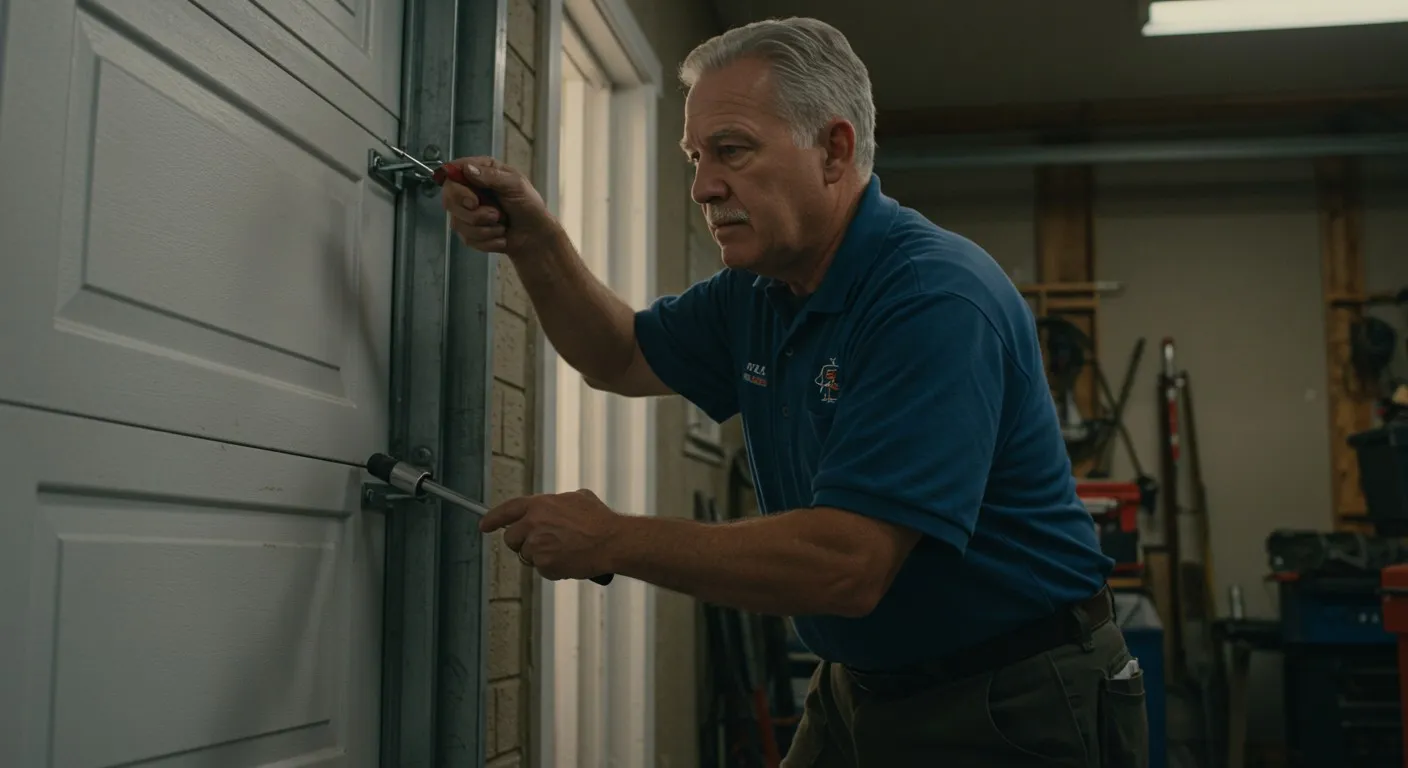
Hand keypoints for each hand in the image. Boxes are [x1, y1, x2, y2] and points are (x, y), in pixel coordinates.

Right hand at [441, 156, 551, 256]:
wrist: (536, 236)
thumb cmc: (529, 206)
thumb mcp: (516, 185)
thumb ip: (492, 176)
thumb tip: (467, 169)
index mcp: (481, 172)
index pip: (452, 173)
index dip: (456, 188)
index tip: (473, 201)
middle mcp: (470, 189)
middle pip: (449, 199)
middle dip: (473, 214)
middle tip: (495, 215)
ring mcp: (467, 212)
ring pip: (457, 223)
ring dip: (485, 229)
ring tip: (502, 226)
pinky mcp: (469, 232)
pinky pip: (467, 239)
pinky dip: (487, 241)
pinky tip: (501, 237)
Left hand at [479, 489, 621, 580]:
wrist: (611, 541)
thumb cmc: (599, 519)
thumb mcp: (577, 498)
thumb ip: (556, 502)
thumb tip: (552, 507)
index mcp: (539, 505)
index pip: (506, 510)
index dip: (492, 519)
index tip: (484, 525)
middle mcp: (533, 524)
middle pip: (511, 538)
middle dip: (522, 542)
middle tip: (541, 543)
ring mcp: (537, 546)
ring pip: (527, 556)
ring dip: (540, 556)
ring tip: (564, 550)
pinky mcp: (545, 566)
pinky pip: (541, 570)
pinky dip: (553, 568)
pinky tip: (569, 560)